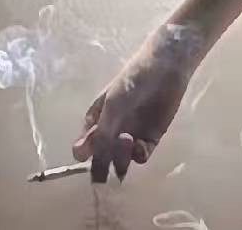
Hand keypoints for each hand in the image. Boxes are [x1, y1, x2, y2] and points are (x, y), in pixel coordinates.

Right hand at [72, 24, 203, 183]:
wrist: (164, 69)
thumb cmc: (132, 81)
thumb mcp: (112, 105)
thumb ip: (99, 132)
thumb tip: (77, 154)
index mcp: (96, 120)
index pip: (84, 146)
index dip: (85, 155)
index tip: (89, 156)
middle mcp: (112, 131)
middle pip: (102, 158)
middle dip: (102, 167)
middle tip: (105, 171)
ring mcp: (131, 136)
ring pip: (121, 160)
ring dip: (121, 158)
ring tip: (127, 140)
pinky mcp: (150, 139)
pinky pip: (141, 156)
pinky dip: (138, 155)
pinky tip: (140, 145)